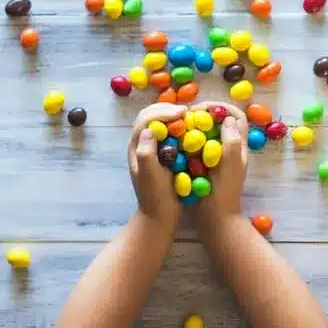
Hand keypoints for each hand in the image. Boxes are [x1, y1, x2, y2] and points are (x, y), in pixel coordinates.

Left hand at [127, 102, 187, 232]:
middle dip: (167, 109)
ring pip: (159, 123)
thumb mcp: (150, 177)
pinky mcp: (163, 155)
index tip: (182, 112)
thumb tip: (150, 130)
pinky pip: (169, 133)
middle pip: (150, 116)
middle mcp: (142, 145)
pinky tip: (191, 129)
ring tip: (189, 115)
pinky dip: (179, 127)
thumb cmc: (156, 198)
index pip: (145, 120)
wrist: (160, 218)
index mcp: (136, 147)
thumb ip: (146, 153)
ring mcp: (152, 149)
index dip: (162, 112)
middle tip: (186, 110)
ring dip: (173, 115)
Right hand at [187, 101, 248, 235]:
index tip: (201, 108)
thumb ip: (231, 143)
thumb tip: (228, 119)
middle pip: (220, 122)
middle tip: (186, 115)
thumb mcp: (229, 168)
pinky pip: (197, 147)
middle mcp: (230, 150)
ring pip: (208, 133)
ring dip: (194, 127)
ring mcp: (217, 158)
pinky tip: (175, 143)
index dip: (221, 107)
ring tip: (179, 126)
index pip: (236, 117)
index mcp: (238, 148)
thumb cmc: (222, 196)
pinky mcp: (205, 167)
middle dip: (204, 114)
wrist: (215, 222)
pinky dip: (188, 141)